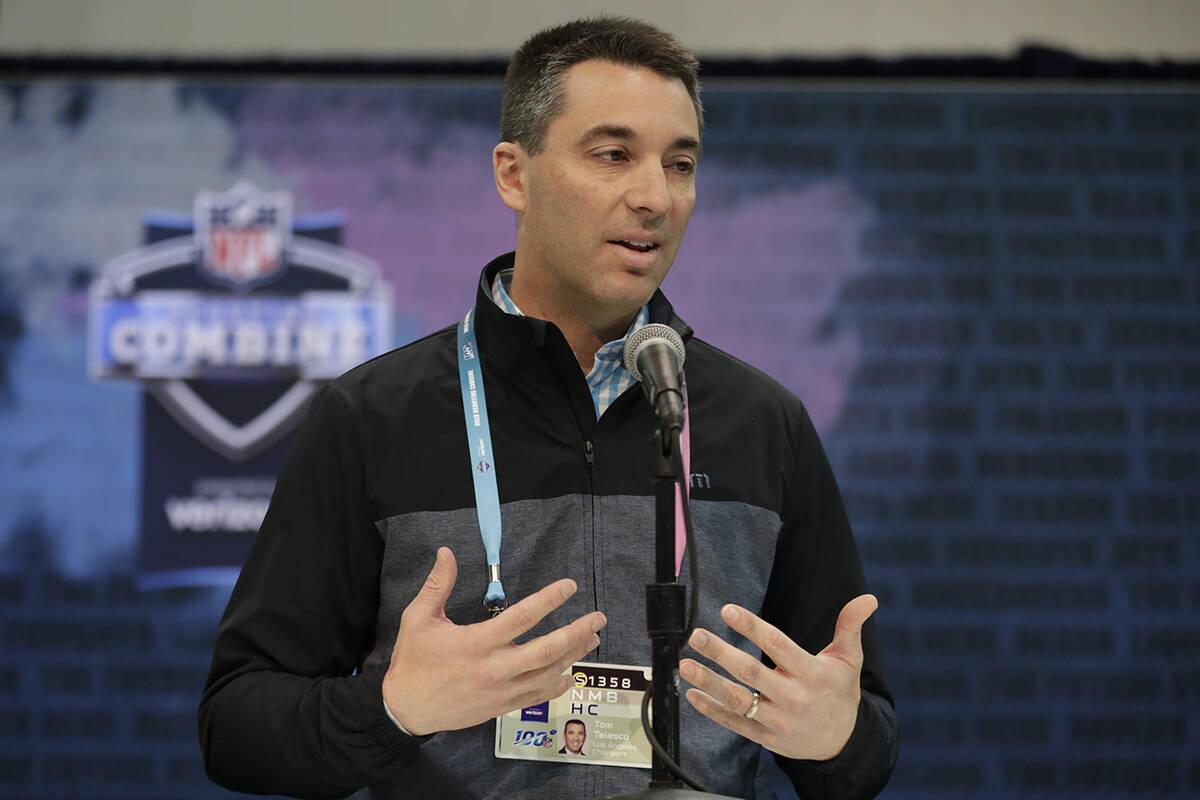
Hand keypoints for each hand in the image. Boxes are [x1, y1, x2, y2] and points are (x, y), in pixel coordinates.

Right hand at [383, 547, 605, 735]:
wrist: (405, 708)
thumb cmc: (413, 661)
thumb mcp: (418, 618)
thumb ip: (438, 585)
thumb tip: (446, 553)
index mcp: (477, 642)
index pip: (522, 616)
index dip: (549, 599)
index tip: (569, 586)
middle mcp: (495, 668)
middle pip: (546, 650)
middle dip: (577, 632)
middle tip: (598, 617)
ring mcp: (501, 691)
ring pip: (547, 674)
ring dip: (574, 655)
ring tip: (593, 638)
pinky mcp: (501, 707)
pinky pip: (537, 696)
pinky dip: (557, 686)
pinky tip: (570, 674)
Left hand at [679, 594, 876, 760]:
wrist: (842, 742)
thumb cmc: (840, 692)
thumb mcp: (848, 659)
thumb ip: (850, 627)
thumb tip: (867, 598)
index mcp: (812, 674)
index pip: (778, 646)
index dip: (752, 627)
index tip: (728, 610)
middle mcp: (793, 698)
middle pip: (752, 674)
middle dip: (721, 653)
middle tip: (697, 635)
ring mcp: (777, 721)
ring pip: (738, 701)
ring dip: (709, 682)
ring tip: (686, 664)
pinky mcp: (765, 738)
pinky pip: (734, 724)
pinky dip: (711, 710)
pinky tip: (692, 693)